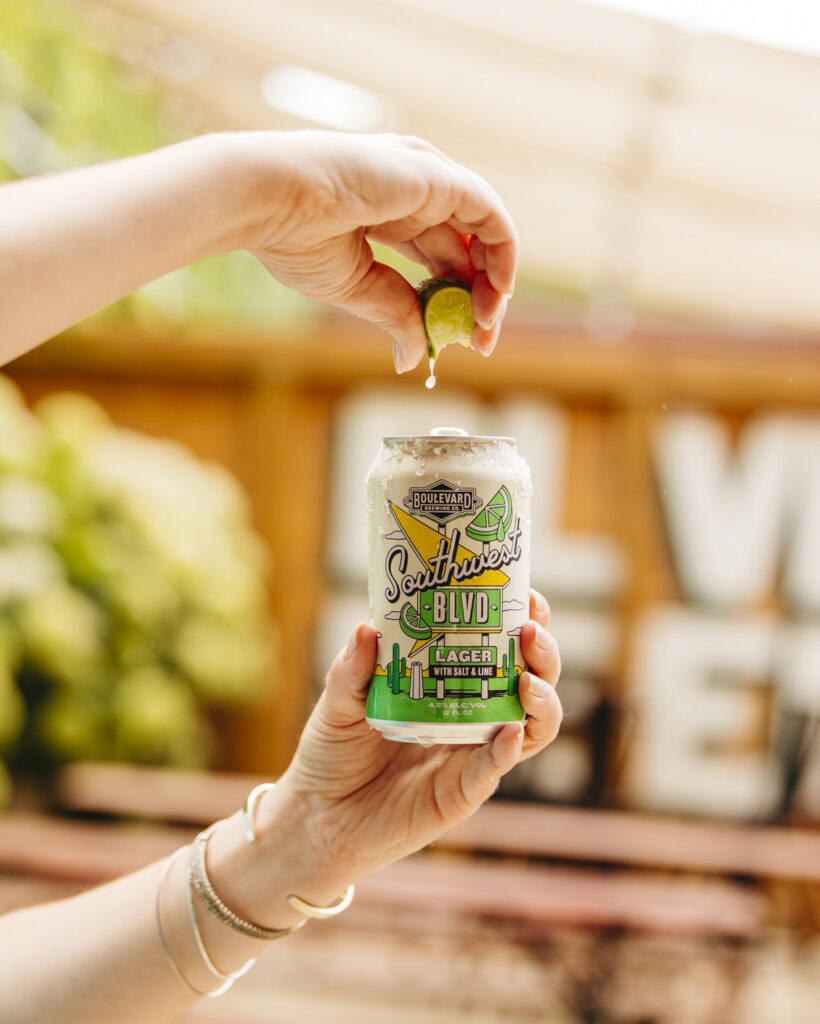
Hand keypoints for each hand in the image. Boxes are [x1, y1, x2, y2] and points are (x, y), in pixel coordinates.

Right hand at [239, 132, 517, 371]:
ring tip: (484, 327)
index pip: (440, 258)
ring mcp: (428, 180)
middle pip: (466, 250)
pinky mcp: (439, 177)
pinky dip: (503, 256)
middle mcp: (415, 191)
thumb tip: (414, 359)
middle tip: (480, 343)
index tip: (461, 342)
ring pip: (485, 235)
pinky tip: (496, 294)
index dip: (455, 300)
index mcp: (389, 211)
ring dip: (494, 285)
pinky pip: (491, 217)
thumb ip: (394, 315)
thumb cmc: (293, 235)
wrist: (267, 201)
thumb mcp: (357, 288)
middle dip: (478, 299)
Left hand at [280, 589, 560, 883]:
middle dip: (543, 652)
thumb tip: (368, 628)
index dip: (520, 619)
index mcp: (449, 682)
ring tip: (529, 682)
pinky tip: (509, 730)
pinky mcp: (462, 792)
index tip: (525, 594)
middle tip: (531, 630)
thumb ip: (351, 669)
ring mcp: (472, 753)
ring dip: (543, 700)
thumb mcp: (338, 700)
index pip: (500, 644)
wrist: (316, 817)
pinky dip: (507, 749)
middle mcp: (472, 715)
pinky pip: (495, 769)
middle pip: (531, 679)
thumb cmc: (332, 751)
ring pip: (533, 726)